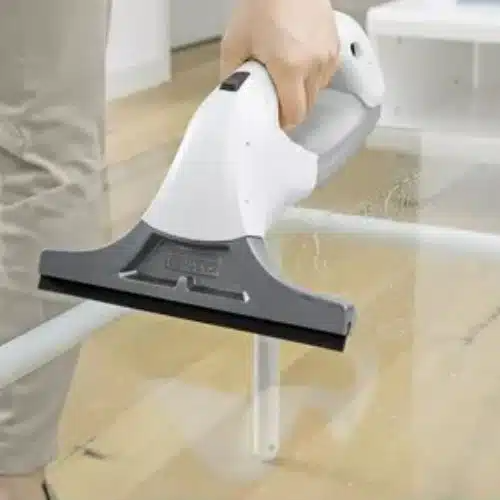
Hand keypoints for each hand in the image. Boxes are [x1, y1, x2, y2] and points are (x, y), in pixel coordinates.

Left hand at [220, 0, 339, 129]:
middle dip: (291, 109)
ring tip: (285, 79)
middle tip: (274, 100)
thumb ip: (232, 76)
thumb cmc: (259, 7)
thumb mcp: (234, 43)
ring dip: (302, 93)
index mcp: (290, 68)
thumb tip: (235, 97)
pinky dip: (312, 78)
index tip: (272, 118)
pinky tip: (298, 64)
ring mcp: (328, 56)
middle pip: (307, 107)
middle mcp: (314, 66)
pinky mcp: (335, 47)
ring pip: (317, 92)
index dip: (283, 122)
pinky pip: (324, 76)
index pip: (295, 114)